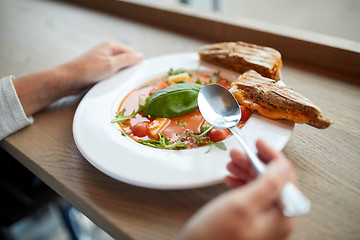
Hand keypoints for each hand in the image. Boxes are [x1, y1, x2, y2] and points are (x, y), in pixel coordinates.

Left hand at [14, 41, 142, 115]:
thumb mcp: (111, 65)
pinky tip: (113, 85)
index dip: (137, 63)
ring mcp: (103, 61)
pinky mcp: (99, 70)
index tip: (141, 74)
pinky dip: (114, 79)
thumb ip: (127, 60)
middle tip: (131, 80)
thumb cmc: (87, 70)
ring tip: (120, 83)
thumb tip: (141, 56)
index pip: (132, 52)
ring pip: (119, 68)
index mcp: (111, 46)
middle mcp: (107, 52)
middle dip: (129, 70)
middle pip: (126, 60)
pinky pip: (112, 74)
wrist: (68, 80)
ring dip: (121, 76)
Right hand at [179, 139, 294, 239]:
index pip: (285, 177)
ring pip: (260, 186)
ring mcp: (263, 222)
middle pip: (272, 180)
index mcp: (281, 216)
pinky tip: (230, 178)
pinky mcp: (250, 222)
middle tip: (239, 152)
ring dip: (246, 171)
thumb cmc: (214, 237)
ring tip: (231, 162)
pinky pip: (251, 196)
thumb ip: (267, 184)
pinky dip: (241, 183)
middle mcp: (276, 220)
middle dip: (254, 162)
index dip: (271, 156)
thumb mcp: (241, 205)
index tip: (258, 142)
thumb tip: (282, 166)